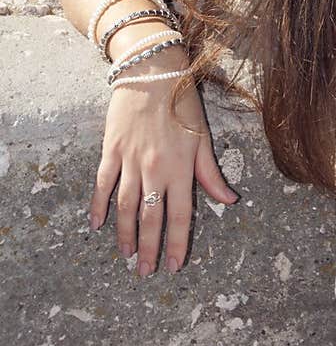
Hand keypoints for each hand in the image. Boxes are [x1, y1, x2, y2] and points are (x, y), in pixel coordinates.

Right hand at [88, 48, 237, 275]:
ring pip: (126, 207)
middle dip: (149, 248)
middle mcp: (154, 169)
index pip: (179, 216)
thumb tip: (230, 201)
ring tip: (127, 257)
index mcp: (181, 168)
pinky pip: (102, 184)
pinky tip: (96, 225)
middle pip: (151, 218)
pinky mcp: (110, 150)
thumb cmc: (182, 105)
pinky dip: (98, 206)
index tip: (173, 266)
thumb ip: (211, 173)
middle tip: (145, 272)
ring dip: (126, 234)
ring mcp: (130, 161)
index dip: (176, 243)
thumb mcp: (203, 138)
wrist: (152, 72)